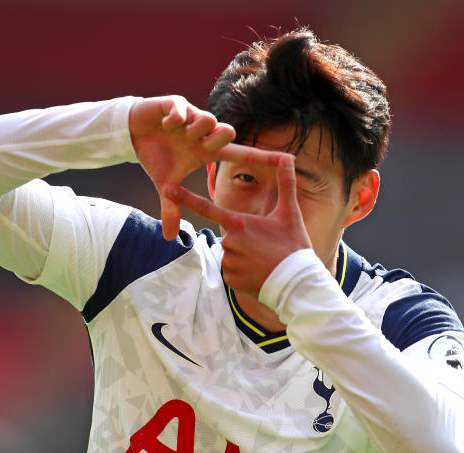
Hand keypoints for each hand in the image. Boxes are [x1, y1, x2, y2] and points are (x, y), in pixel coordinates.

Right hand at [129, 96, 281, 239]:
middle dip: (218, 140)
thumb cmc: (156, 156)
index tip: (286, 159)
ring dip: (197, 130)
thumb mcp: (165, 184)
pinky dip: (176, 118)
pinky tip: (167, 125)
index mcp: (207, 151)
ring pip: (209, 119)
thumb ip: (172, 208)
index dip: (263, 157)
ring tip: (181, 134)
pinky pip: (183, 109)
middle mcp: (204, 134)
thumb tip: (170, 238)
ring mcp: (191, 117)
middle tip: (201, 147)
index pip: (241, 154)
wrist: (134, 133)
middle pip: (228, 132)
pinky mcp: (176, 105)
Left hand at [164, 154, 311, 297]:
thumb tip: (289, 158)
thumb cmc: (293, 246)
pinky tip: (258, 275)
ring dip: (244, 258)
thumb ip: (285, 184)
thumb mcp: (290, 213)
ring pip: (230, 256)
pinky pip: (232, 273)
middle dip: (244, 242)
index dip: (185, 198)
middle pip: (228, 237)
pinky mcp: (230, 280)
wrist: (297, 283)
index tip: (166, 189)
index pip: (206, 208)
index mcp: (239, 223)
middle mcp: (229, 242)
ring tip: (264, 263)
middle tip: (265, 249)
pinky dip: (243, 274)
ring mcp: (228, 262)